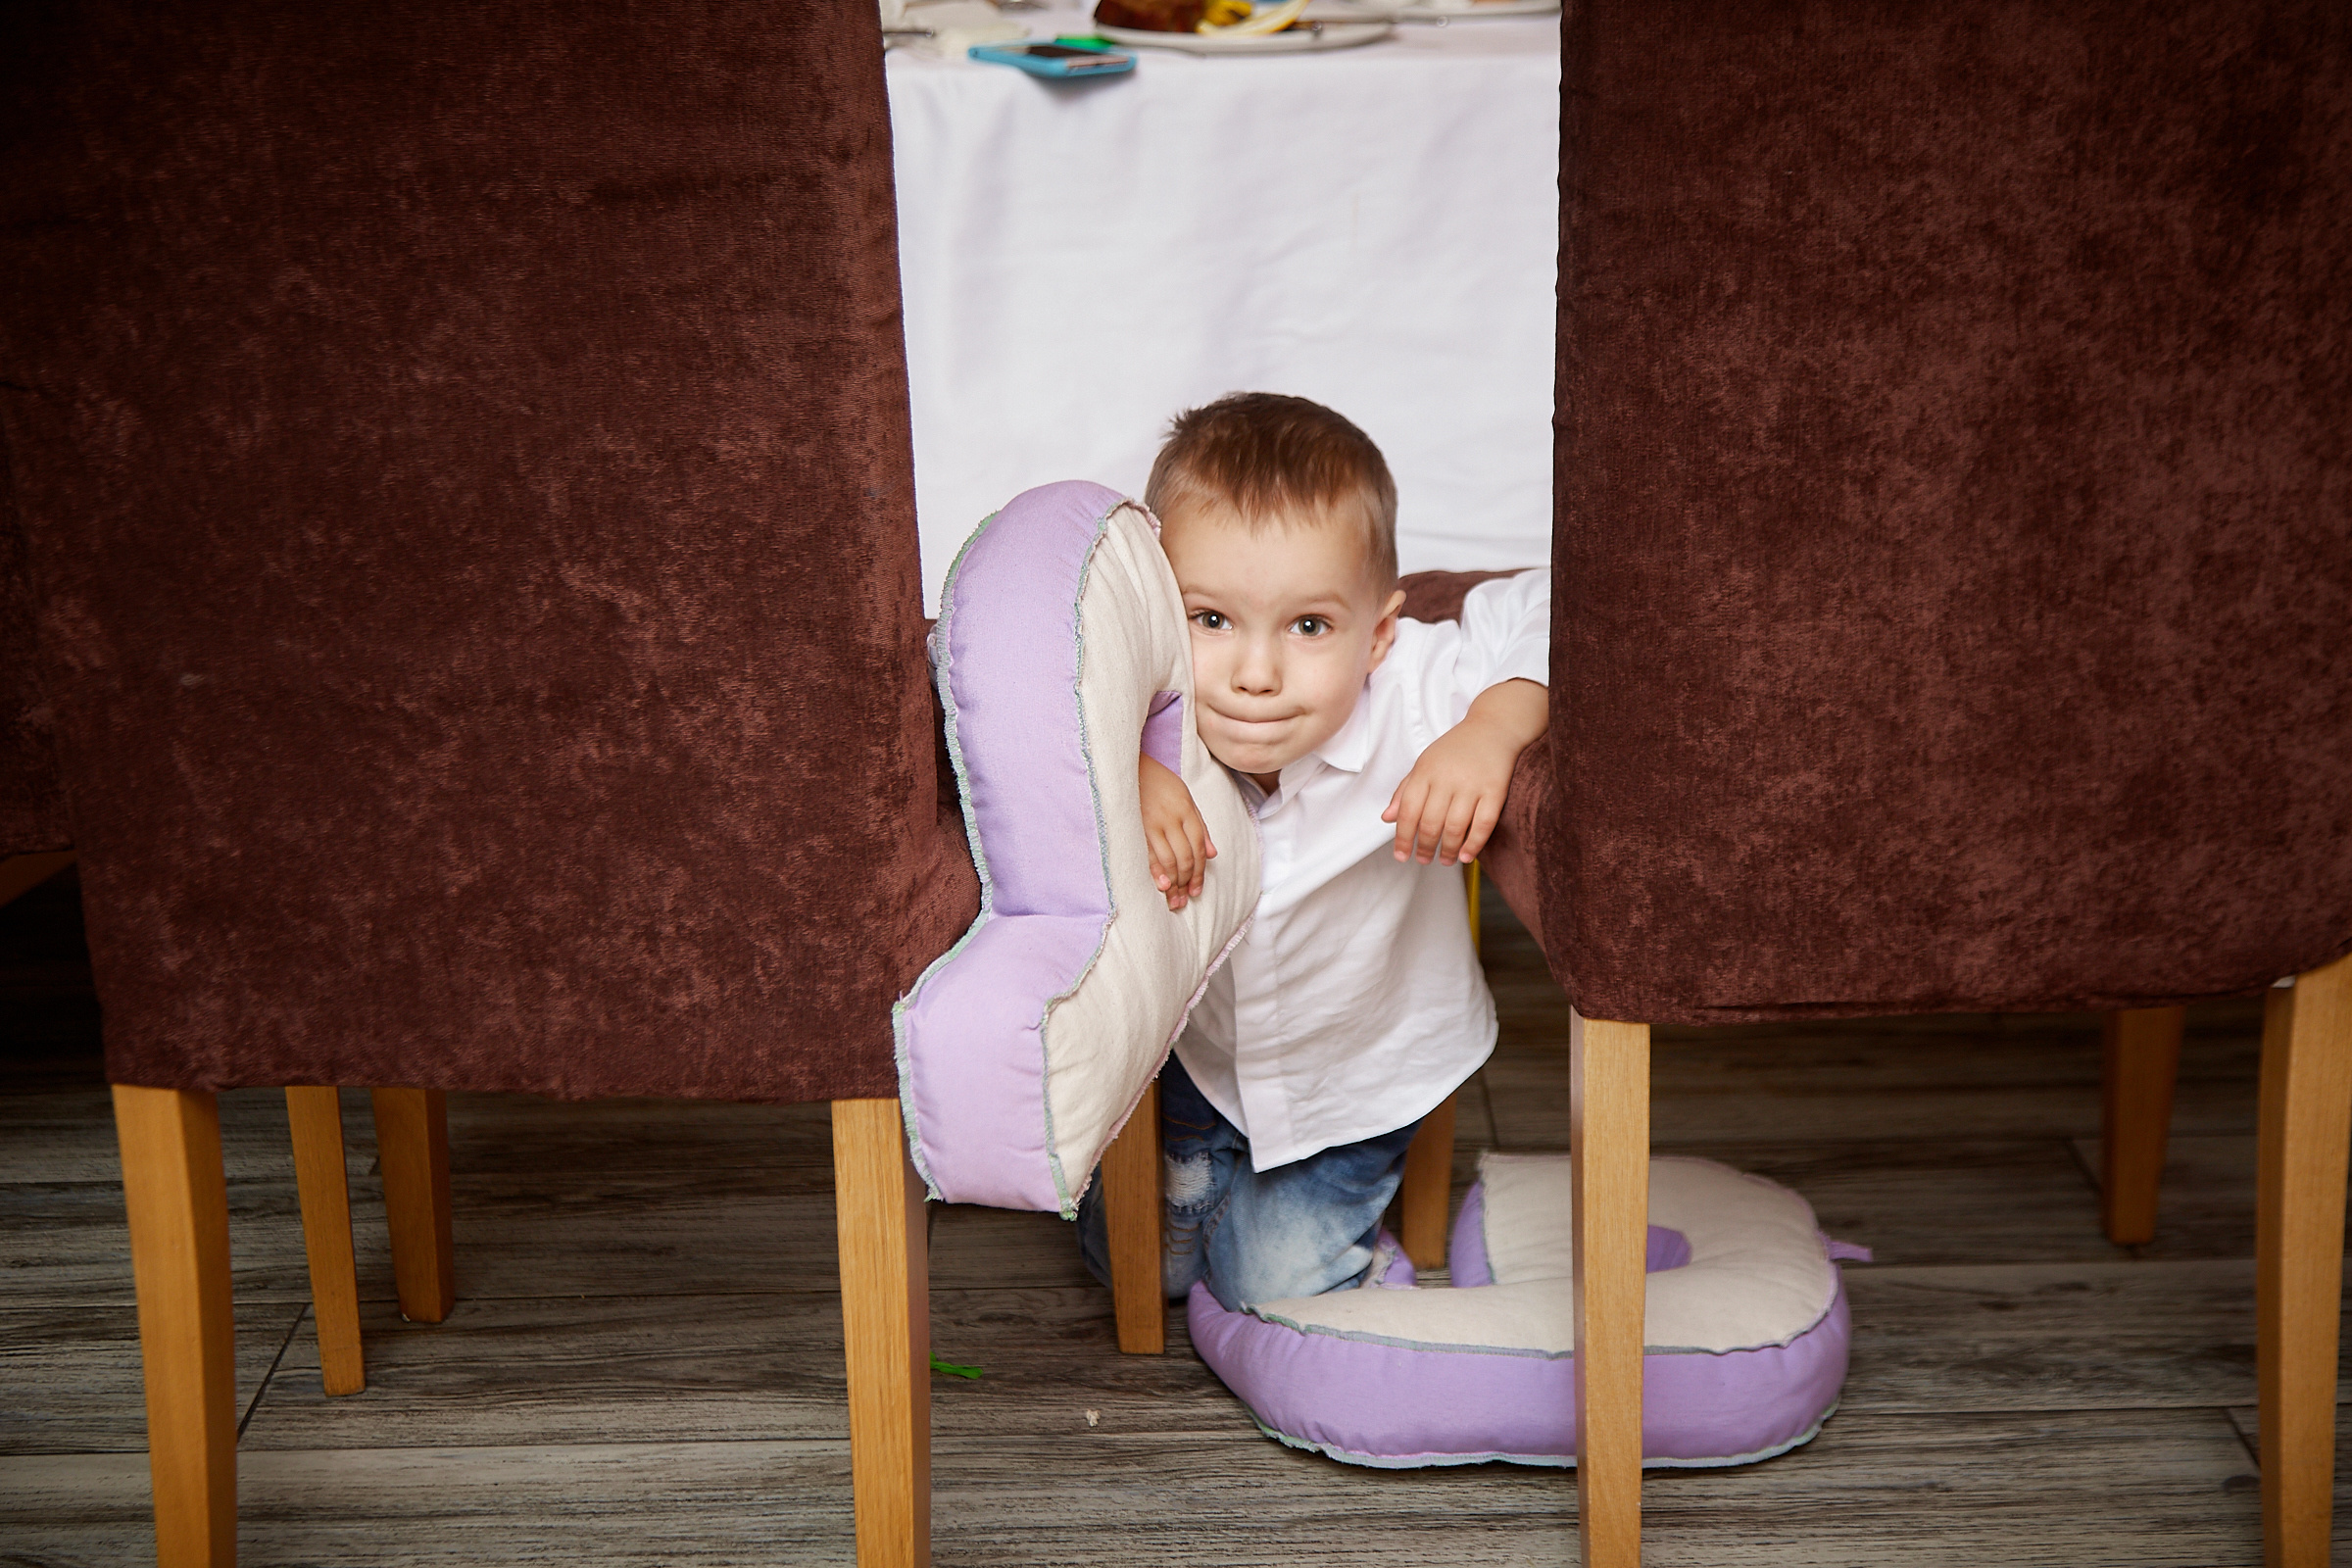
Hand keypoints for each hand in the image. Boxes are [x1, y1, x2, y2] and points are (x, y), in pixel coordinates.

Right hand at [1140, 753, 1215, 910]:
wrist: (1128, 764)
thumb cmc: (1158, 781)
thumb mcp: (1184, 797)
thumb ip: (1199, 825)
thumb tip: (1212, 854)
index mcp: (1186, 809)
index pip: (1198, 846)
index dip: (1200, 871)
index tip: (1197, 889)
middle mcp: (1172, 817)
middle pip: (1186, 855)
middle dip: (1188, 880)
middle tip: (1187, 898)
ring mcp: (1152, 822)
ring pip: (1169, 858)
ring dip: (1174, 882)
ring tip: (1175, 900)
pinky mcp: (1135, 826)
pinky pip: (1148, 853)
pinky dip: (1156, 871)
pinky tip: (1161, 885)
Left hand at [1381, 679, 1546, 866]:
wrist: (1493, 728)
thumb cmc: (1455, 749)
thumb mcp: (1425, 763)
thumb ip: (1405, 791)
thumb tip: (1386, 818)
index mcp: (1426, 771)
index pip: (1408, 811)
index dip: (1403, 837)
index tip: (1401, 855)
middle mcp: (1447, 778)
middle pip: (1431, 822)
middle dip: (1425, 847)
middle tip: (1424, 860)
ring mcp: (1472, 784)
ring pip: (1455, 826)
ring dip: (1447, 849)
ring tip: (1444, 860)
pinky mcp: (1495, 789)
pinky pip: (1483, 823)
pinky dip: (1473, 844)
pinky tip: (1465, 855)